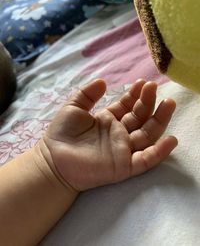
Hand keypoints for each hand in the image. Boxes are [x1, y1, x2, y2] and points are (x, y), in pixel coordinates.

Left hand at [38, 79, 177, 191]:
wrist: (53, 160)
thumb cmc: (61, 134)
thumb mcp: (73, 107)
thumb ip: (87, 94)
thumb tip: (102, 80)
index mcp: (108, 120)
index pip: (128, 106)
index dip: (136, 95)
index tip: (143, 82)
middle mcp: (118, 134)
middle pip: (140, 117)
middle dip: (148, 102)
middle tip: (154, 87)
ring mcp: (123, 150)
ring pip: (147, 135)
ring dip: (160, 120)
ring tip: (169, 104)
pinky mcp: (124, 167)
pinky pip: (145, 160)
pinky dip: (159, 152)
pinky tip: (171, 140)